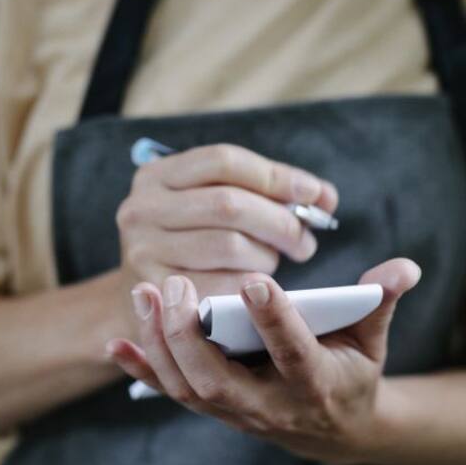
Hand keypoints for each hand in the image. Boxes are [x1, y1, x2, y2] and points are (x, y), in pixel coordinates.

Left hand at [105, 258, 421, 464]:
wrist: (333, 431)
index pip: (293, 351)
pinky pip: (172, 392)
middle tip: (176, 285)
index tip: (253, 278)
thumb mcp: (373, 340)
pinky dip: (142, 369)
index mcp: (315, 382)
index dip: (275, 319)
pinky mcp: (214, 408)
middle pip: (220, 379)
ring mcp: (236, 411)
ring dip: (160, 343)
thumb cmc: (352, 371)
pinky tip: (116, 341)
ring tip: (146, 292)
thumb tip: (405, 266)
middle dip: (192, 335)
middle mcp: (270, 404)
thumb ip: (381, 302)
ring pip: (189, 386)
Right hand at [114, 144, 337, 338]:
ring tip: (273, 264)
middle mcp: (140, 208)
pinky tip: (260, 288)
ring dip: (266, 256)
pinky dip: (251, 286)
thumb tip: (324, 197)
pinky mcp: (156, 293)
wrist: (146, 303)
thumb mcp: (215, 207)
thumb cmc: (194, 246)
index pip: (225, 161)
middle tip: (305, 241)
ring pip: (229, 245)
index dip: (276, 176)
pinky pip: (222, 286)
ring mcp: (143, 251)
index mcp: (156, 175)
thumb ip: (268, 194)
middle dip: (280, 221)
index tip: (313, 195)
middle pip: (229, 204)